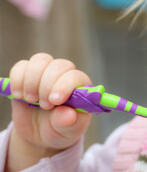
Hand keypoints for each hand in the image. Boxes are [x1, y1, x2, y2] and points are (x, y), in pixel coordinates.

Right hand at [6, 53, 91, 170]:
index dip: (64, 86)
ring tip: (30, 100)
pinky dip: (17, 79)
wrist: (41, 134)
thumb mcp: (68, 132)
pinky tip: (19, 95)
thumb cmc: (61, 130)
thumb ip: (69, 124)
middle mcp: (65, 76)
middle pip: (59, 65)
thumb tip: (68, 114)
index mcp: (81, 88)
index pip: (76, 76)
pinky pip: (21, 66)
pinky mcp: (27, 76)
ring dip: (32, 80)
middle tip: (44, 106)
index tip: (55, 101)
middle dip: (47, 85)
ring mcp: (46, 74)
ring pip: (41, 60)